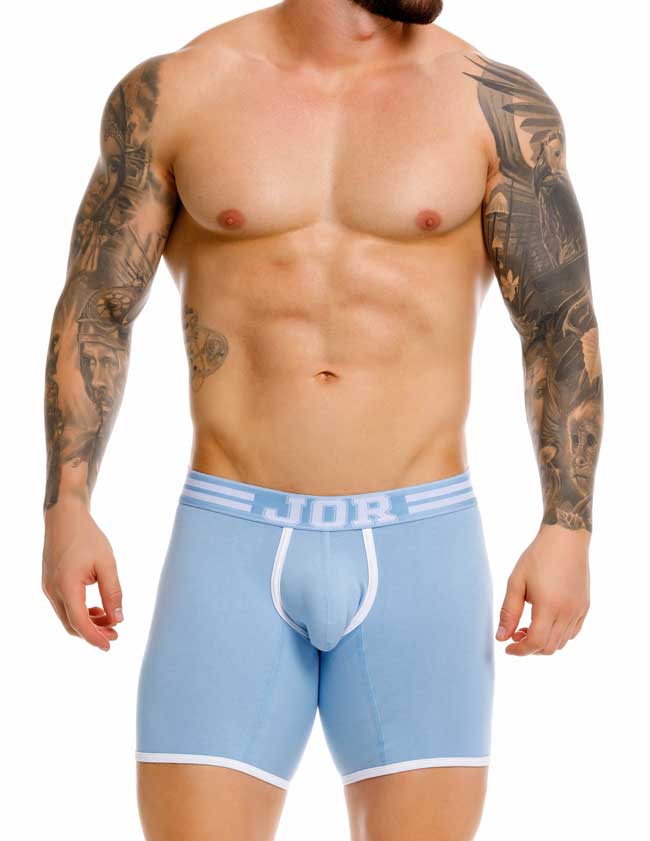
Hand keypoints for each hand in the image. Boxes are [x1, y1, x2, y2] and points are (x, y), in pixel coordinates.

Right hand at [42, 497, 123, 650]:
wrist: (64, 517)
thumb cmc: (87, 537)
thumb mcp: (107, 564)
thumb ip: (113, 592)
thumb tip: (118, 619)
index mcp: (67, 587)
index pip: (80, 623)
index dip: (95, 637)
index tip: (110, 645)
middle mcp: (53, 591)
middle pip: (71, 624)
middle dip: (93, 633)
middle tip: (115, 635)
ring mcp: (48, 588)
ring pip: (66, 617)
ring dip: (86, 623)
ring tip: (109, 622)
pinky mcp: (49, 583)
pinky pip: (63, 606)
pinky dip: (79, 612)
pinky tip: (96, 609)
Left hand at [496, 524, 589, 655]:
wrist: (566, 539)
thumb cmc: (538, 557)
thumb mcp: (516, 582)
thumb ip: (509, 612)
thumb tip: (502, 637)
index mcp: (549, 606)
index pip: (535, 643)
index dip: (519, 651)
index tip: (507, 648)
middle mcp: (567, 612)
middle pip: (549, 647)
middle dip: (529, 648)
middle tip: (515, 636)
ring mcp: (579, 611)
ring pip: (561, 642)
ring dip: (543, 642)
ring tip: (528, 627)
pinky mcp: (585, 607)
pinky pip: (572, 632)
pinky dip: (558, 636)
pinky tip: (545, 622)